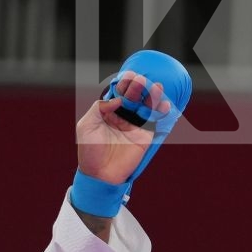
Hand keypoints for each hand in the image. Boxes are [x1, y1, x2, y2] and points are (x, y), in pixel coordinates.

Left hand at [75, 70, 171, 185]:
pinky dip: (161, 113)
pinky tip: (166, 104)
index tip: (129, 76)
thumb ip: (99, 108)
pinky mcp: (144, 138)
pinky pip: (155, 123)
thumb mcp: (86, 126)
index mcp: (108, 112)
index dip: (124, 84)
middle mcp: (123, 117)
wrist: (98, 174)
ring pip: (146, 108)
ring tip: (156, 86)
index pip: (119, 94)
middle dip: (138, 88)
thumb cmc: (89, 150)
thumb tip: (118, 99)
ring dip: (152, 96)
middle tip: (141, 80)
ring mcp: (135, 127)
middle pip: (134, 98)